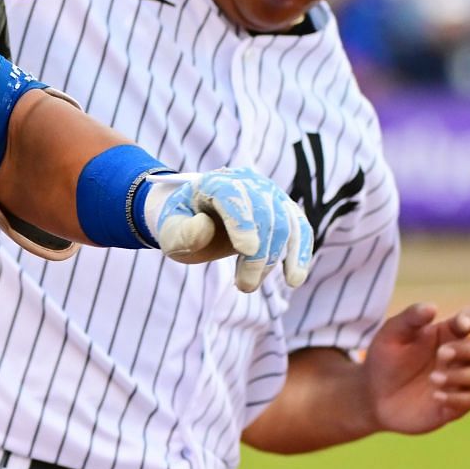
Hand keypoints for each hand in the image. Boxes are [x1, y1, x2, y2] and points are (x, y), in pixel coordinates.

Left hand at [146, 168, 313, 292]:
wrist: (194, 218)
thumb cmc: (180, 225)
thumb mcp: (169, 231)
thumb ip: (183, 231)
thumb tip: (205, 227)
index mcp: (214, 182)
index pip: (233, 196)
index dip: (242, 221)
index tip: (247, 250)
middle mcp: (247, 182)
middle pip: (263, 214)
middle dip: (258, 254)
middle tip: (244, 286)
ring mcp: (268, 194)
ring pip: (285, 223)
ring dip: (274, 259)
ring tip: (251, 286)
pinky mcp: (283, 210)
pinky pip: (300, 229)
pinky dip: (300, 253)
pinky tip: (294, 279)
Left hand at [364, 304, 469, 435]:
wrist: (372, 397)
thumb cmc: (384, 360)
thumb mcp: (390, 335)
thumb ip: (410, 318)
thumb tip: (432, 307)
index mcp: (446, 333)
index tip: (460, 324)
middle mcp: (458, 356)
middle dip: (467, 349)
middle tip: (441, 353)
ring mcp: (458, 381)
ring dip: (459, 375)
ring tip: (432, 379)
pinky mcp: (454, 405)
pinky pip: (469, 400)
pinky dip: (456, 398)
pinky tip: (436, 396)